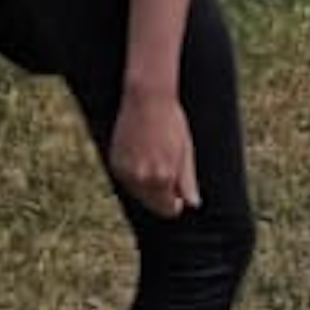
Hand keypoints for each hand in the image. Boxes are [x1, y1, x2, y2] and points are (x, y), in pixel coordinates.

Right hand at [108, 93, 198, 216]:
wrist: (146, 100)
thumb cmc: (171, 123)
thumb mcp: (185, 152)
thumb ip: (188, 181)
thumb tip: (194, 204)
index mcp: (163, 178)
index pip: (168, 209)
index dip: (175, 204)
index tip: (178, 197)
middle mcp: (143, 179)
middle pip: (153, 204)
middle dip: (162, 195)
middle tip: (168, 170)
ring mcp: (127, 172)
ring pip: (139, 193)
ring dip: (148, 185)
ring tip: (156, 157)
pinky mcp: (115, 163)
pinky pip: (127, 180)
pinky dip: (135, 175)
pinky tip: (143, 154)